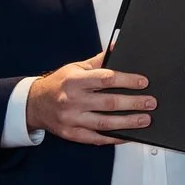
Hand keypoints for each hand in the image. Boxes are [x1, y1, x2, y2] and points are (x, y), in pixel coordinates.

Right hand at [26, 59, 153, 145]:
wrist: (34, 104)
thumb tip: (118, 46)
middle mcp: (71, 101)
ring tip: (145, 119)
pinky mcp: (71, 134)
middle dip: (133, 103)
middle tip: (150, 102)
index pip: (105, 79)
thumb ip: (99, 60)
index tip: (143, 82)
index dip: (127, 80)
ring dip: (128, 122)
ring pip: (104, 123)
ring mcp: (71, 119)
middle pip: (108, 103)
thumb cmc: (59, 84)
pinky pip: (96, 138)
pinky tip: (128, 135)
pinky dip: (114, 138)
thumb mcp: (76, 68)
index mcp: (74, 81)